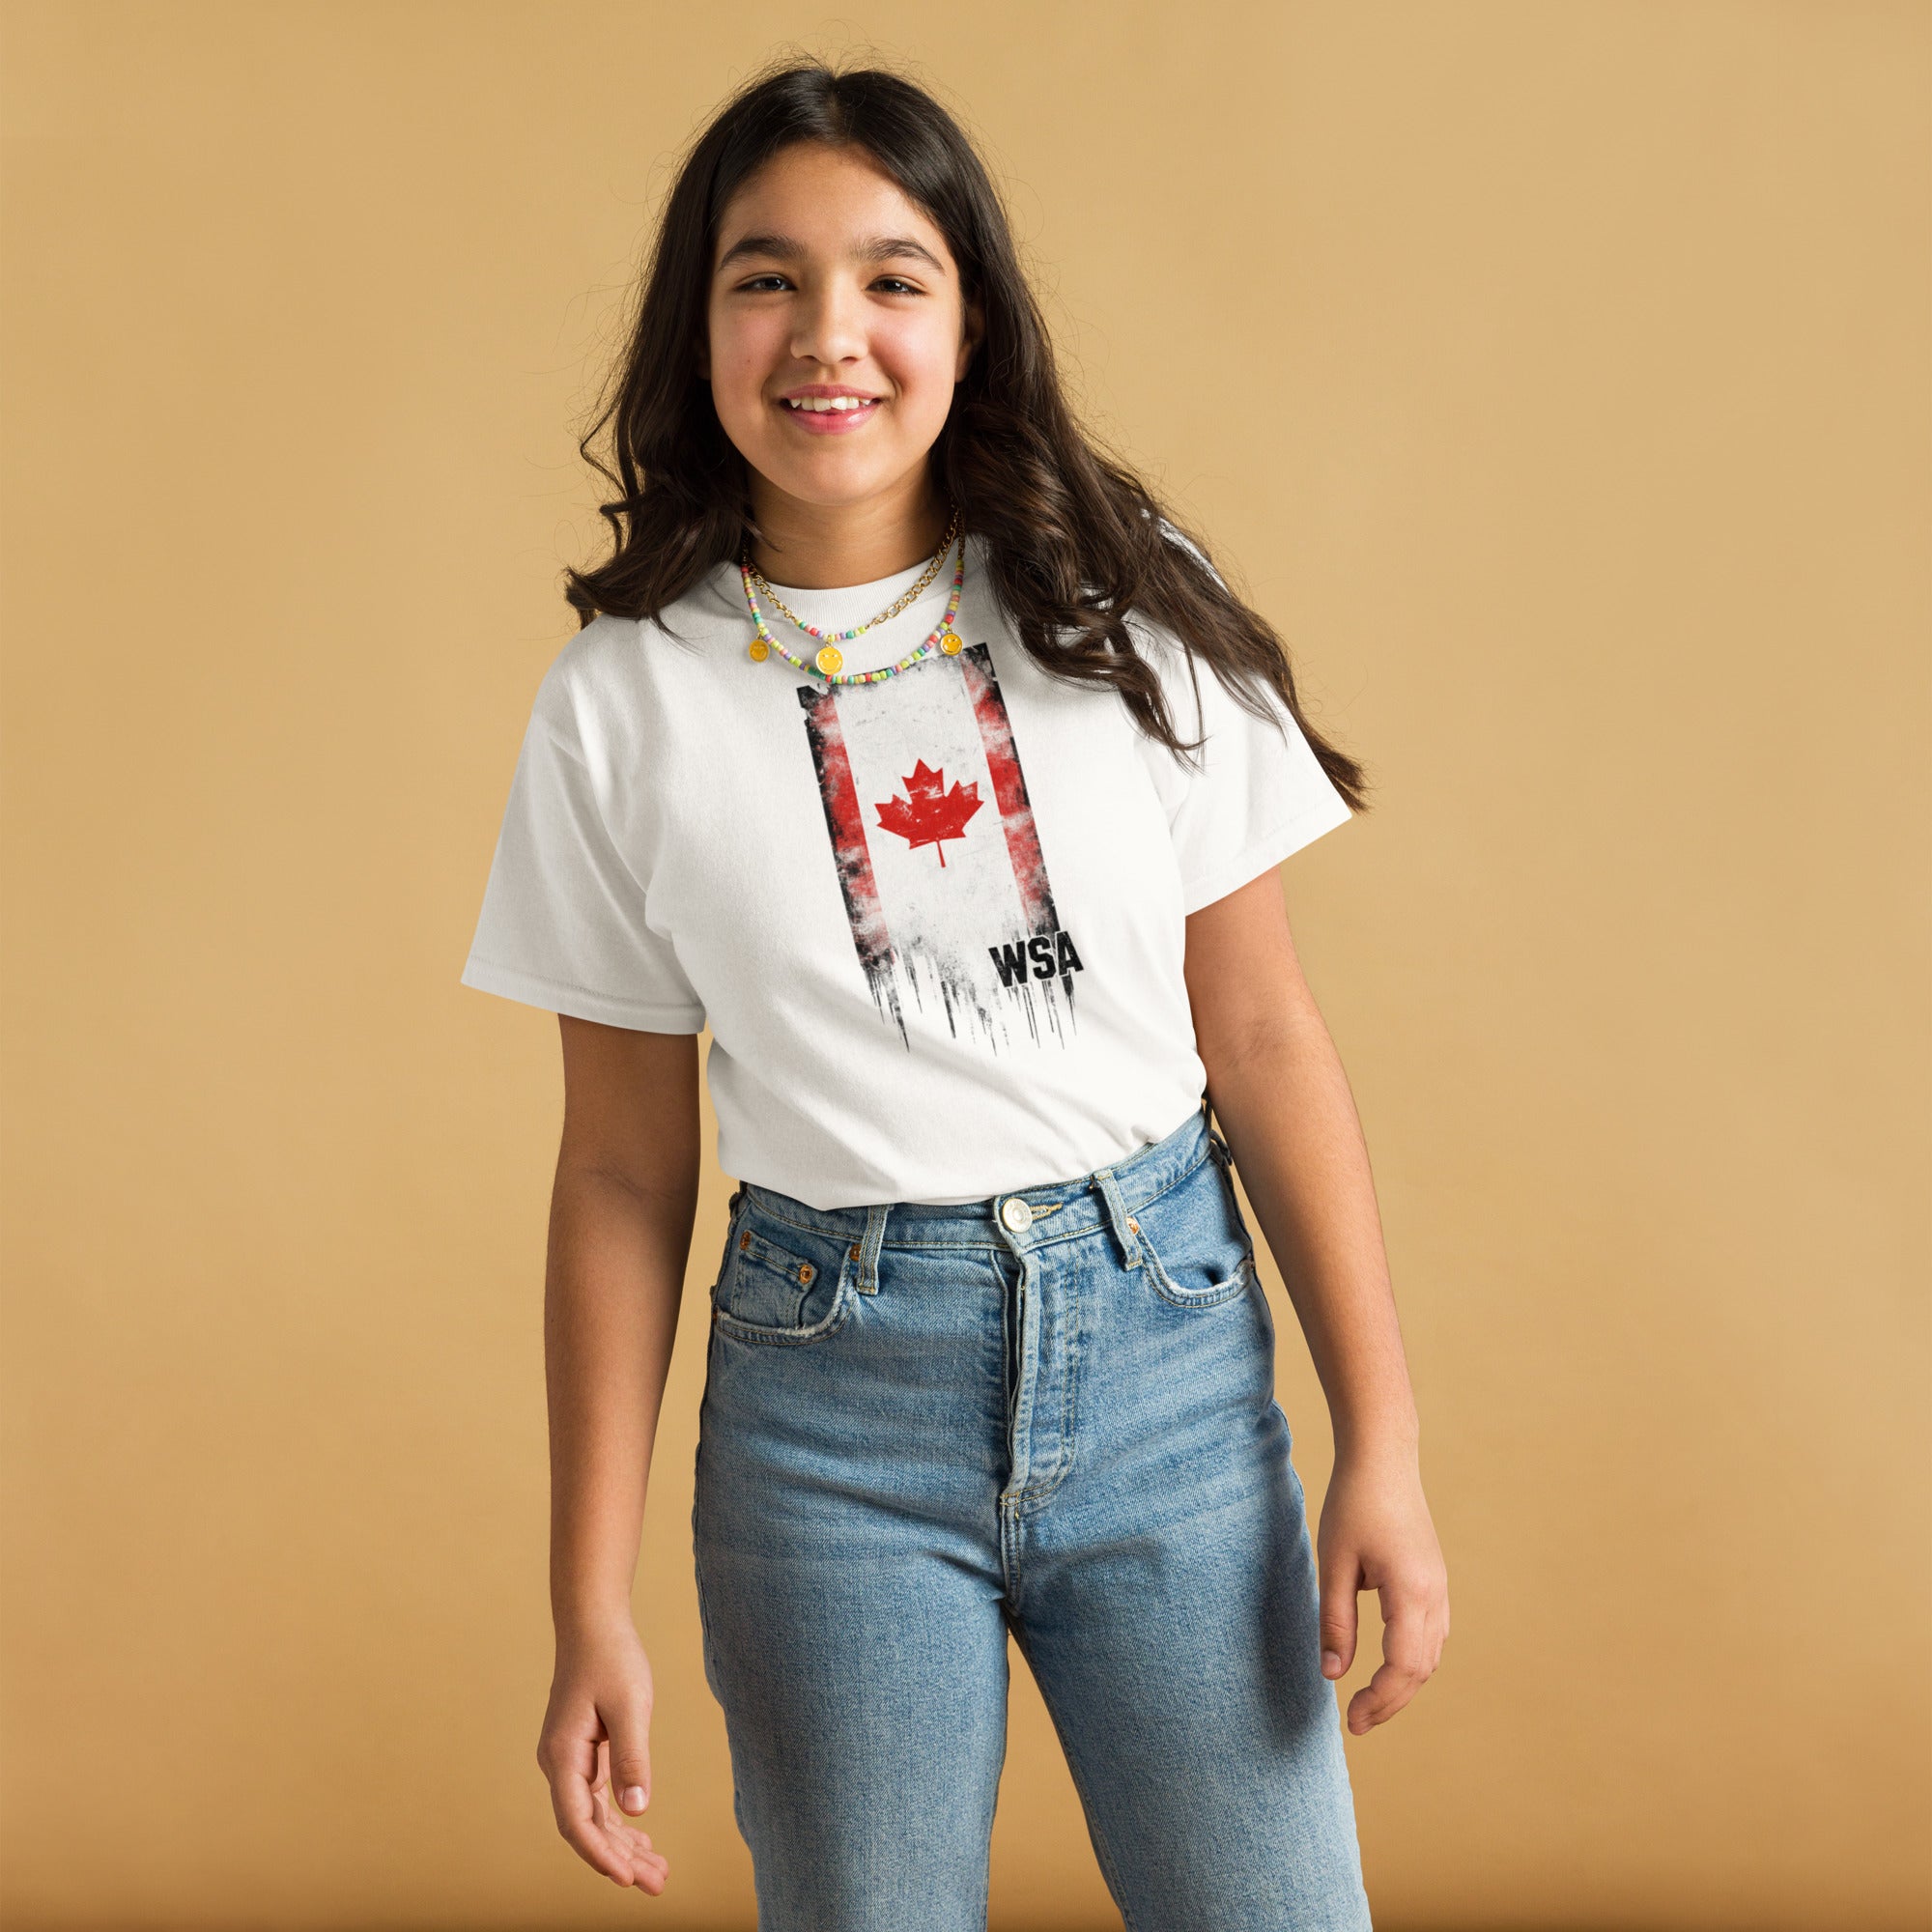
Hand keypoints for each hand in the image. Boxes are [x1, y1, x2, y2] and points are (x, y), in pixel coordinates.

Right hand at [536, 1621, 668, 1894]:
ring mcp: (569, 1761)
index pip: (576, 1822)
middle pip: (586, 1827)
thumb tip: (637, 1810)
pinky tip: (642, 1840)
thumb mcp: (629, 1706)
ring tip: (658, 1873)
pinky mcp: (583, 1754)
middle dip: (620, 1860)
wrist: (593, 1624)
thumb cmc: (611, 1658)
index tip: (627, 1880)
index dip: (600, 1855)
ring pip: (593, 1818)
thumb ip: (632, 1758)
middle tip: (658, 1885)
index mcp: (563, 1757)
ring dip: (623, 1846)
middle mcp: (559, 1765)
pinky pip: (598, 1800)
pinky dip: (619, 1822)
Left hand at [1316, 1446, 1448, 1734]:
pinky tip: (1389, 1667)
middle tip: (1356, 1722)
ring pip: (1431, 1655)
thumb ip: (1335, 1621)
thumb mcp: (1334, 1563)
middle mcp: (1435, 1595)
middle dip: (1391, 1701)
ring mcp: (1440, 1588)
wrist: (1383, 1458)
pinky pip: (1432, 1635)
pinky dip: (1413, 1661)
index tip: (1352, 1721)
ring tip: (1370, 1702)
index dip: (1379, 1700)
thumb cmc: (1353, 1504)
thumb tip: (1332, 1675)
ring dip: (1404, 1684)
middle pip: (1421, 1669)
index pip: (1402, 1667)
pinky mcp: (1435, 1580)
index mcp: (1411, 1592)